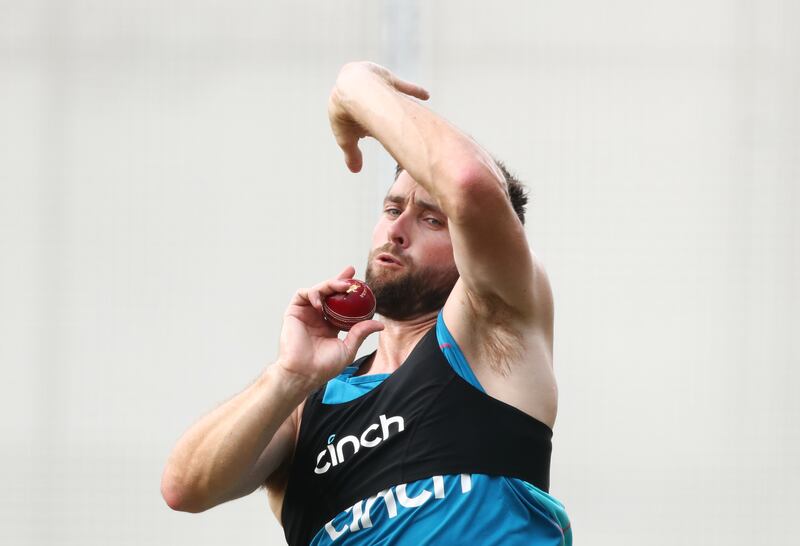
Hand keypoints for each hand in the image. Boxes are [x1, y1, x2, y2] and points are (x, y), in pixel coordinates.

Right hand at [276, 266, 383, 391]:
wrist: (304, 373)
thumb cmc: (324, 366)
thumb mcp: (349, 348)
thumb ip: (361, 333)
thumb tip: (380, 324)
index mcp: (330, 325)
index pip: (341, 303)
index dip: (348, 291)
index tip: (360, 283)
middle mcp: (317, 317)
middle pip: (329, 292)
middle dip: (339, 280)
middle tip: (351, 273)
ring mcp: (306, 314)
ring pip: (317, 290)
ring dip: (329, 284)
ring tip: (342, 287)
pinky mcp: (294, 313)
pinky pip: (302, 295)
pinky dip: (312, 293)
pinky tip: (321, 302)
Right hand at [328, 61, 429, 172]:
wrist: (352, 88)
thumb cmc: (345, 115)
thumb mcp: (346, 140)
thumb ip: (352, 155)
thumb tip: (355, 171)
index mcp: (352, 112)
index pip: (360, 121)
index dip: (363, 129)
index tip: (367, 135)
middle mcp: (366, 99)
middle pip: (377, 108)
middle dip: (380, 115)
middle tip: (390, 124)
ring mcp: (378, 88)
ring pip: (390, 98)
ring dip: (397, 104)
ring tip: (409, 113)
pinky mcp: (388, 79)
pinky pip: (403, 86)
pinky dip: (413, 90)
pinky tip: (426, 95)